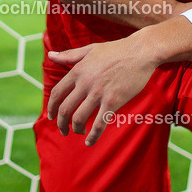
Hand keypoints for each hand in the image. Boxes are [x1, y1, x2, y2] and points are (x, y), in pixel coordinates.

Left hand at [46, 33, 160, 145]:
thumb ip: (69, 55)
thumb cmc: (116, 50)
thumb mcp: (90, 49)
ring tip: (79, 132)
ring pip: (79, 118)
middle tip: (63, 130)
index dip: (51, 107)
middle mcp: (85, 82)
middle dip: (61, 123)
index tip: (52, 116)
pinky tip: (90, 142)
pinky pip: (99, 124)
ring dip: (76, 129)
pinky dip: (93, 136)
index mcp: (78, 70)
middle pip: (65, 109)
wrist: (140, 52)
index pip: (57, 93)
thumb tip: (50, 55)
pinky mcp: (113, 101)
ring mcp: (99, 93)